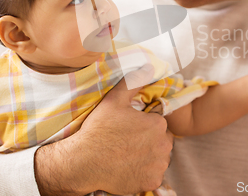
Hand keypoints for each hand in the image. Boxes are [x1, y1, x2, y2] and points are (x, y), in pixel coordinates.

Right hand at [35, 65, 173, 195]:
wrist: (83, 162)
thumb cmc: (99, 130)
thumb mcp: (114, 100)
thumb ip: (134, 82)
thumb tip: (150, 67)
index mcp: (158, 124)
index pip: (158, 123)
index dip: (144, 125)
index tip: (129, 129)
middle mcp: (164, 145)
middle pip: (161, 141)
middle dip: (149, 141)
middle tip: (128, 142)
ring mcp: (158, 165)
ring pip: (159, 158)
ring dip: (149, 156)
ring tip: (128, 155)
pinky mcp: (151, 181)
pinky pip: (154, 174)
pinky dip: (145, 172)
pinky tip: (129, 167)